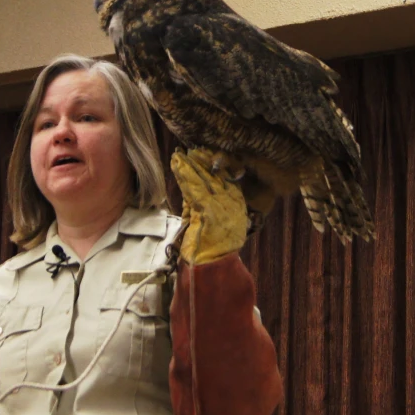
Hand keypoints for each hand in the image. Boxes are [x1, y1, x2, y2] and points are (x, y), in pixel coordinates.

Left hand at [171, 147, 247, 263]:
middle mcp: (232, 202)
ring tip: (181, 153)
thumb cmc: (209, 249)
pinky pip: (194, 187)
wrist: (212, 265)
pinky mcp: (208, 209)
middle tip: (191, 149)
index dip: (211, 166)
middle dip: (201, 162)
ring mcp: (221, 205)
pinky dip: (184, 174)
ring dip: (191, 165)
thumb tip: (190, 189)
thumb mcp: (207, 223)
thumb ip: (201, 206)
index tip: (201, 154)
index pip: (224, 179)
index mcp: (236, 205)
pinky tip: (178, 163)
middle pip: (215, 176)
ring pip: (204, 179)